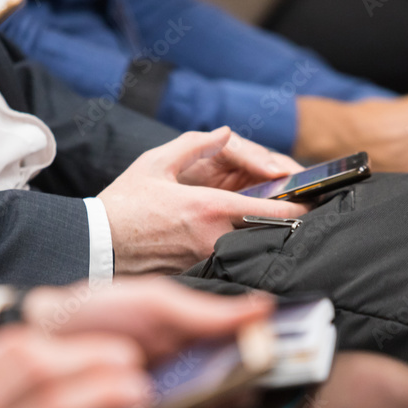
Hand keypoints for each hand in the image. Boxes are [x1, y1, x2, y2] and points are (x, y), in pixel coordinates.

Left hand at [25, 278, 275, 407]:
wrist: (44, 334)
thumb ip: (210, 311)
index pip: (248, 349)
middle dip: (244, 386)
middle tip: (234, 381)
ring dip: (215, 406)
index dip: (268, 354)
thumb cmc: (98, 310)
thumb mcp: (158, 304)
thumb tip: (265, 306)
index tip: (274, 352)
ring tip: (198, 392)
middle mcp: (190, 366)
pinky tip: (171, 407)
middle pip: (239, 386)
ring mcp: (171, 395)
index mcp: (197, 334)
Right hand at [98, 128, 309, 274]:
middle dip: (283, 224)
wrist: (95, 245)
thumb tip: (225, 132)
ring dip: (261, 238)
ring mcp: (205, 260)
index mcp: (208, 207)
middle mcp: (213, 238)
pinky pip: (226, 261)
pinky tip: (239, 242)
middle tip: (295, 212)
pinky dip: (238, 251)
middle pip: (266, 234)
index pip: (270, 211)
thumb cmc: (122, 204)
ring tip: (271, 225)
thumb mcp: (155, 162)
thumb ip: (196, 144)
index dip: (297, 208)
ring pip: (248, 249)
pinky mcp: (194, 274)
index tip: (312, 203)